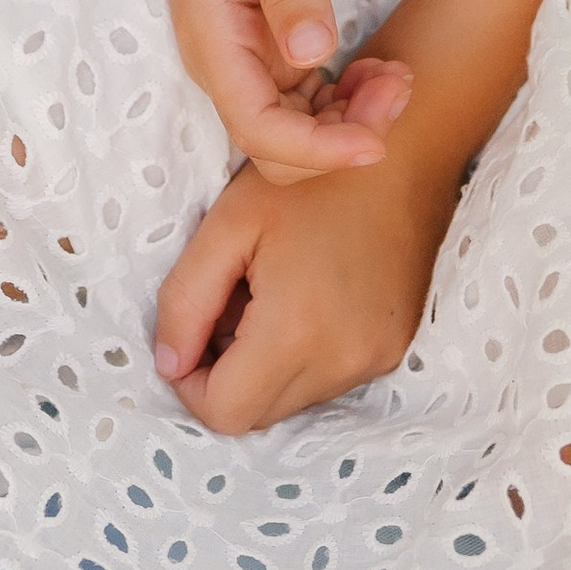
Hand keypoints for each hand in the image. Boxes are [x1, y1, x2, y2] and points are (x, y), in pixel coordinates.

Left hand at [153, 140, 456, 433]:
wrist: (401, 154)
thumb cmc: (308, 180)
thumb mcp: (228, 225)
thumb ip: (185, 300)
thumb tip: (169, 364)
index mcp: (296, 331)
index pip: (225, 413)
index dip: (190, 383)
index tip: (190, 331)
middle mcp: (342, 362)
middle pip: (258, 415)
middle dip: (226, 374)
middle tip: (227, 303)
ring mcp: (375, 360)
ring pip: (292, 400)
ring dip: (264, 367)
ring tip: (267, 292)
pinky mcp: (393, 350)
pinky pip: (327, 380)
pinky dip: (302, 357)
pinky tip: (304, 296)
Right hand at [159, 0, 411, 181]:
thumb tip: (312, 54)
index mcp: (211, 37)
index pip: (257, 129)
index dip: (318, 151)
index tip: (378, 143)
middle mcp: (222, 61)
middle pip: (278, 146)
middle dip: (342, 137)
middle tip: (398, 85)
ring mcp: (243, 58)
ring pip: (295, 131)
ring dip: (350, 120)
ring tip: (396, 75)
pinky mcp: (267, 48)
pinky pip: (305, 102)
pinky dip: (345, 99)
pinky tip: (377, 69)